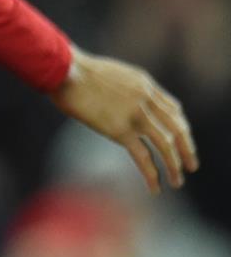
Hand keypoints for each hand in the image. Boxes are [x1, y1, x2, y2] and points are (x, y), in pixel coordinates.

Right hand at [51, 47, 198, 192]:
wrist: (64, 70)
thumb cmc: (75, 69)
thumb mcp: (110, 73)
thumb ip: (123, 87)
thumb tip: (118, 99)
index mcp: (144, 84)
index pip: (173, 109)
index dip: (180, 127)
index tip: (181, 140)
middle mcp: (146, 99)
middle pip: (177, 128)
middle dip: (186, 149)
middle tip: (191, 165)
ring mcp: (135, 115)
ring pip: (165, 145)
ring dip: (174, 166)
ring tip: (176, 182)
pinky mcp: (120, 130)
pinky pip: (143, 156)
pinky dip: (152, 174)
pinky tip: (155, 187)